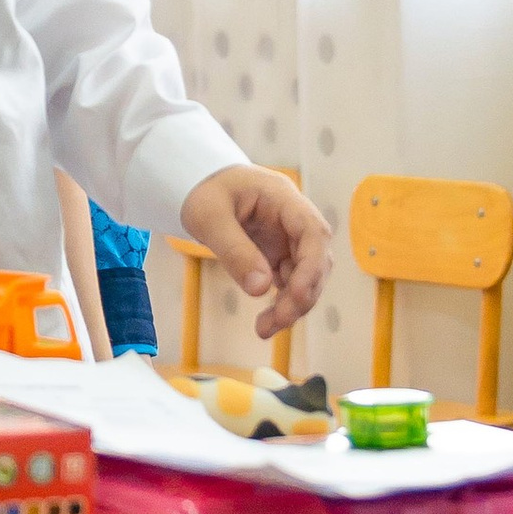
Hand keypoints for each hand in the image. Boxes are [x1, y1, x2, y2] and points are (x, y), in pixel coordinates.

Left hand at [177, 165, 331, 341]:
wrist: (196, 184)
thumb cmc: (202, 191)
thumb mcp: (208, 217)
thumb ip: (234, 250)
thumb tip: (260, 289)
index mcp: (283, 198)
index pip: (313, 231)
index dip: (312, 265)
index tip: (296, 295)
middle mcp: (294, 219)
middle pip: (316, 259)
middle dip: (302, 294)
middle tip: (276, 322)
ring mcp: (289, 238)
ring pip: (306, 276)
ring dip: (293, 305)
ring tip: (265, 329)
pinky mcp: (279, 254)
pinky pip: (290, 282)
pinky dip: (282, 303)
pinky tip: (267, 322)